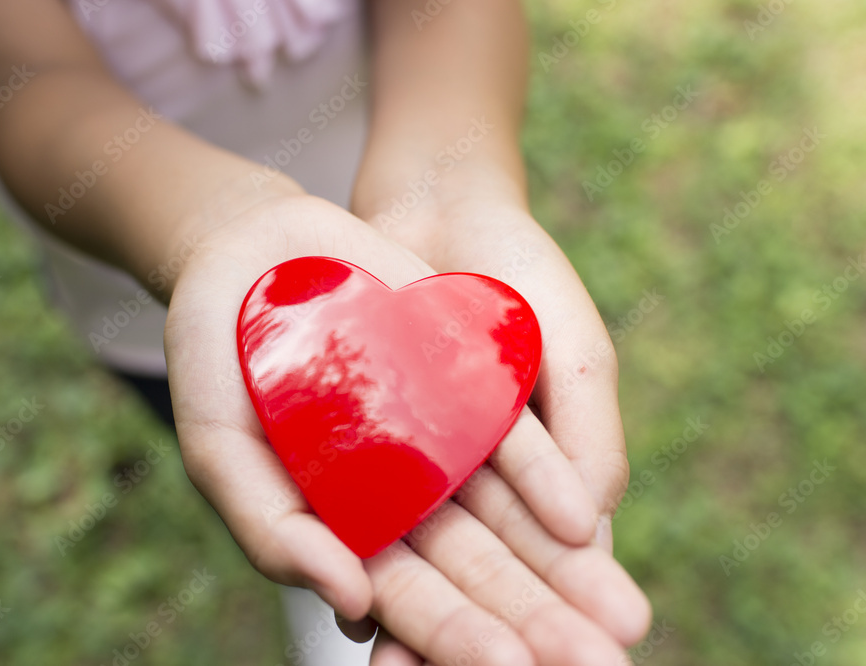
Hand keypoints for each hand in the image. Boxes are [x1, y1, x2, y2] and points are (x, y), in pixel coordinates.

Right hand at [162, 195, 638, 664]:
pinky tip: (584, 523)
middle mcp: (401, 495)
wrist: (247, 251)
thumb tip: (353, 605)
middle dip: (536, 622)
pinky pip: (510, 437)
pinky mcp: (464, 385)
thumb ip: (272, 531)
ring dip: (564, 569)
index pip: (408, 602)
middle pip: (477, 570)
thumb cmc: (215, 359)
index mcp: (343, 528)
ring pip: (510, 516)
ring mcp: (437, 440)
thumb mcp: (219, 449)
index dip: (454, 641)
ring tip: (623, 617)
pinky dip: (545, 477)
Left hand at [354, 194, 651, 662]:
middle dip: (479, 632)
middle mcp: (484, 482)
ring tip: (393, 660)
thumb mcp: (571, 348)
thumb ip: (587, 432)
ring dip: (413, 613)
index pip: (556, 563)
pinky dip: (362, 554)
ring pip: (424, 560)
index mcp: (547, 469)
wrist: (439, 207)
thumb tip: (592, 525)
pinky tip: (351, 596)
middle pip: (486, 577)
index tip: (540, 661)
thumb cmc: (522, 273)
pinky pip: (368, 512)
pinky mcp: (374, 445)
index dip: (549, 611)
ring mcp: (428, 467)